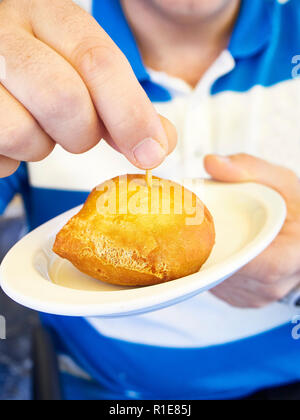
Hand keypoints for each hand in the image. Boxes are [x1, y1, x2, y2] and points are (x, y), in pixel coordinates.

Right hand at [0, 0, 176, 177]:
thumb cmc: (40, 68)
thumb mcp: (83, 70)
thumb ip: (124, 103)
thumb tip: (160, 142)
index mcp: (47, 15)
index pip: (98, 61)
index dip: (130, 114)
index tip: (150, 152)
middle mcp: (6, 34)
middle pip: (65, 100)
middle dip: (82, 134)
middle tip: (76, 132)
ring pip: (23, 132)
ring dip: (40, 146)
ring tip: (35, 125)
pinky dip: (12, 158)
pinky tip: (11, 132)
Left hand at [204, 154, 299, 307]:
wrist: (299, 240)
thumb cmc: (296, 212)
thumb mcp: (282, 183)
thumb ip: (250, 169)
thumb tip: (211, 163)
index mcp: (290, 257)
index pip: (251, 262)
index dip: (217, 247)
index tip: (193, 230)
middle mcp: (270, 285)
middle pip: (222, 271)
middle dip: (198, 247)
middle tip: (181, 224)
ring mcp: (253, 297)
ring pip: (213, 280)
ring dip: (199, 257)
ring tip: (193, 233)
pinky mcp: (239, 300)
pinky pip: (214, 285)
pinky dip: (206, 265)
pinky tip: (204, 247)